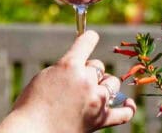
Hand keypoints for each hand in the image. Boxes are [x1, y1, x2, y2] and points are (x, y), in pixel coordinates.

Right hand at [0, 30, 136, 131]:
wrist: (32, 131)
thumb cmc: (33, 103)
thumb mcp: (47, 75)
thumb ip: (67, 68)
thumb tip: (83, 67)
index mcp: (70, 65)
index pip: (88, 40)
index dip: (89, 38)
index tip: (89, 38)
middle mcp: (86, 80)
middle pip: (98, 66)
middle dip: (89, 71)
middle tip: (74, 83)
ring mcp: (96, 101)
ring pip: (112, 83)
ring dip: (103, 85)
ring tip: (90, 93)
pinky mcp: (100, 120)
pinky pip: (124, 113)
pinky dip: (128, 108)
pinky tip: (128, 103)